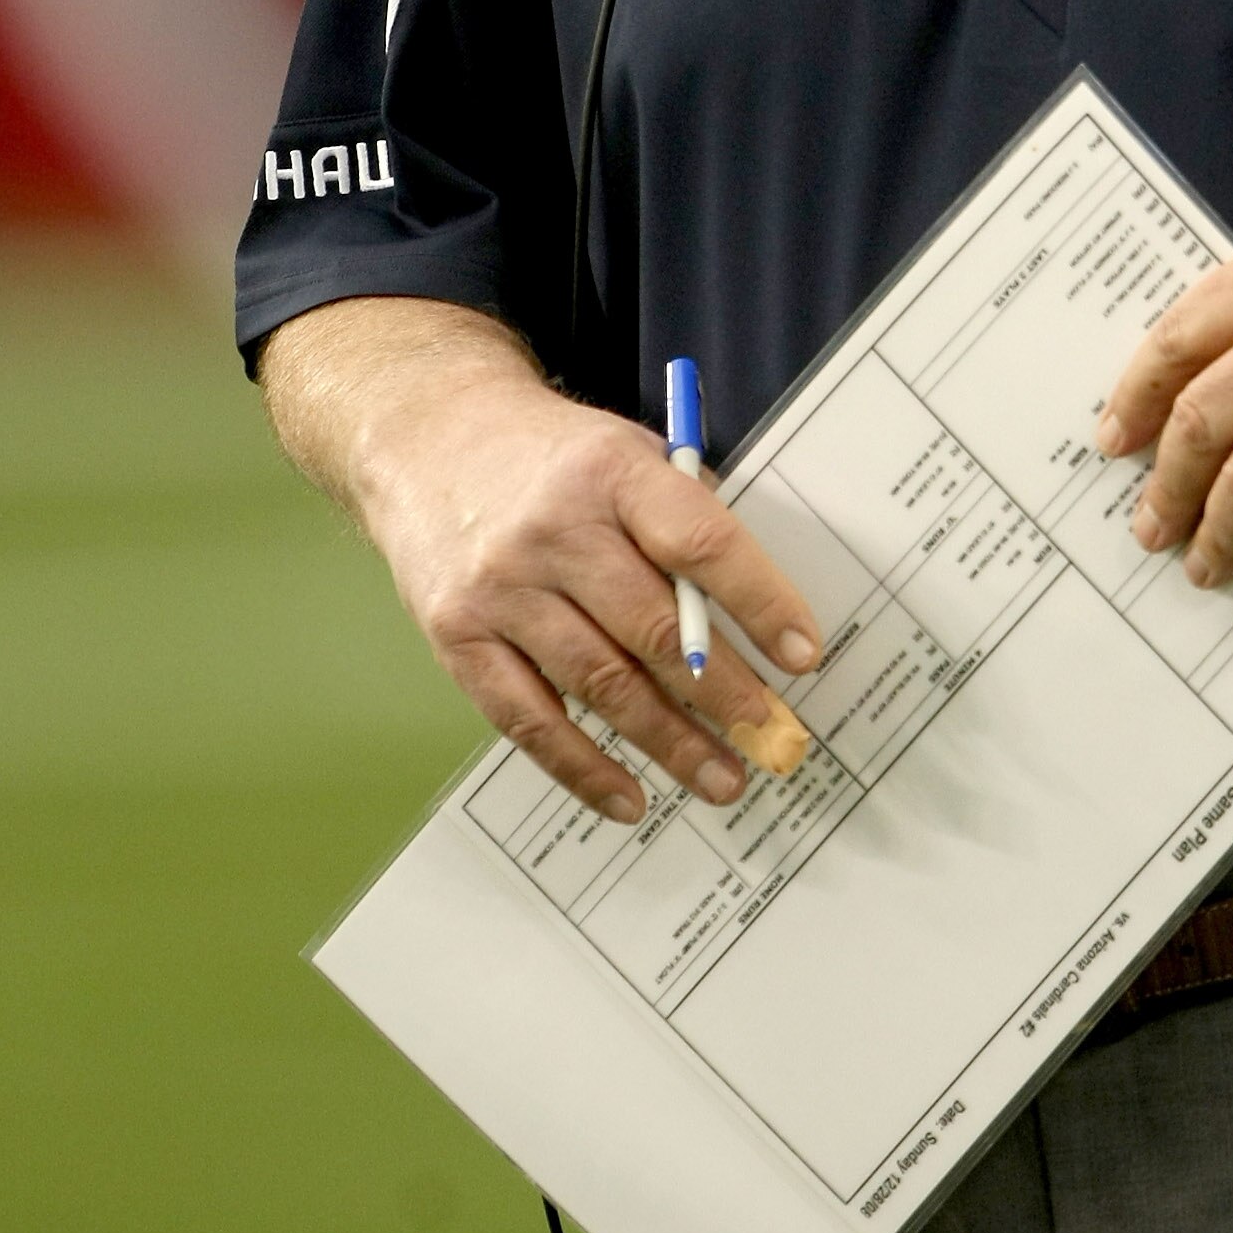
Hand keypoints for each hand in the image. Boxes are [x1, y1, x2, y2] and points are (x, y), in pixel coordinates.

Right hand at [354, 353, 824, 823]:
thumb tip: (755, 613)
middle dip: (725, 693)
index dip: (759, 602)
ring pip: (600, 683)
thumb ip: (683, 516)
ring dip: (669, 741)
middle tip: (771, 735)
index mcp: (612, 471)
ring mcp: (500, 587)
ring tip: (722, 778)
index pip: (700, 542)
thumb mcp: (626, 450)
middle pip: (655, 628)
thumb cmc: (552, 456)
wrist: (429, 435)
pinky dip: (582, 768)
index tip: (803, 655)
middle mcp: (553, 530)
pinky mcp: (456, 634)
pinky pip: (527, 719)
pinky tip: (628, 797)